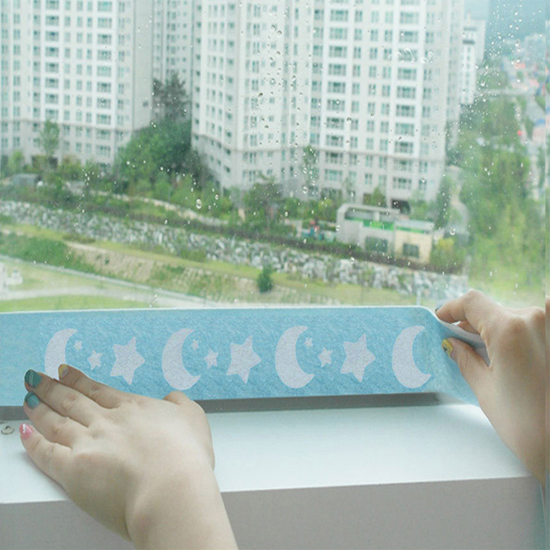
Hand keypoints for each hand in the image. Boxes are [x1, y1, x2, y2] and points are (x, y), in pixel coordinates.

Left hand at [20, 365, 236, 548]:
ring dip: (38, 407)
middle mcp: (106, 422)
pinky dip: (33, 442)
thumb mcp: (194, 419)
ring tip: (26, 397)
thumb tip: (171, 397)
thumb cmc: (187, 457)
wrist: (172, 489)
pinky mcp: (74, 471)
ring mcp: (88, 444)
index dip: (78, 379)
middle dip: (51, 386)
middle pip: (72, 400)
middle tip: (35, 376)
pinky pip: (46, 453)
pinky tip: (24, 433)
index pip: (98, 390)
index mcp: (133, 409)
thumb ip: (180, 403)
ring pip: (55, 421)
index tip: (64, 370)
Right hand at [436, 290, 544, 485]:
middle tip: (458, 343)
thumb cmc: (528, 425)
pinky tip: (509, 353)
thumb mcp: (486, 390)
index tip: (441, 317)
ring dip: (495, 330)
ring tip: (486, 356)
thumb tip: (452, 344)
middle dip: (472, 324)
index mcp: (509, 330)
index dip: (452, 308)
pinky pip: (532, 328)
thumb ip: (466, 359)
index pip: (472, 303)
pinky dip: (516, 335)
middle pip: (492, 311)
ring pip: (513, 318)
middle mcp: (534, 320)